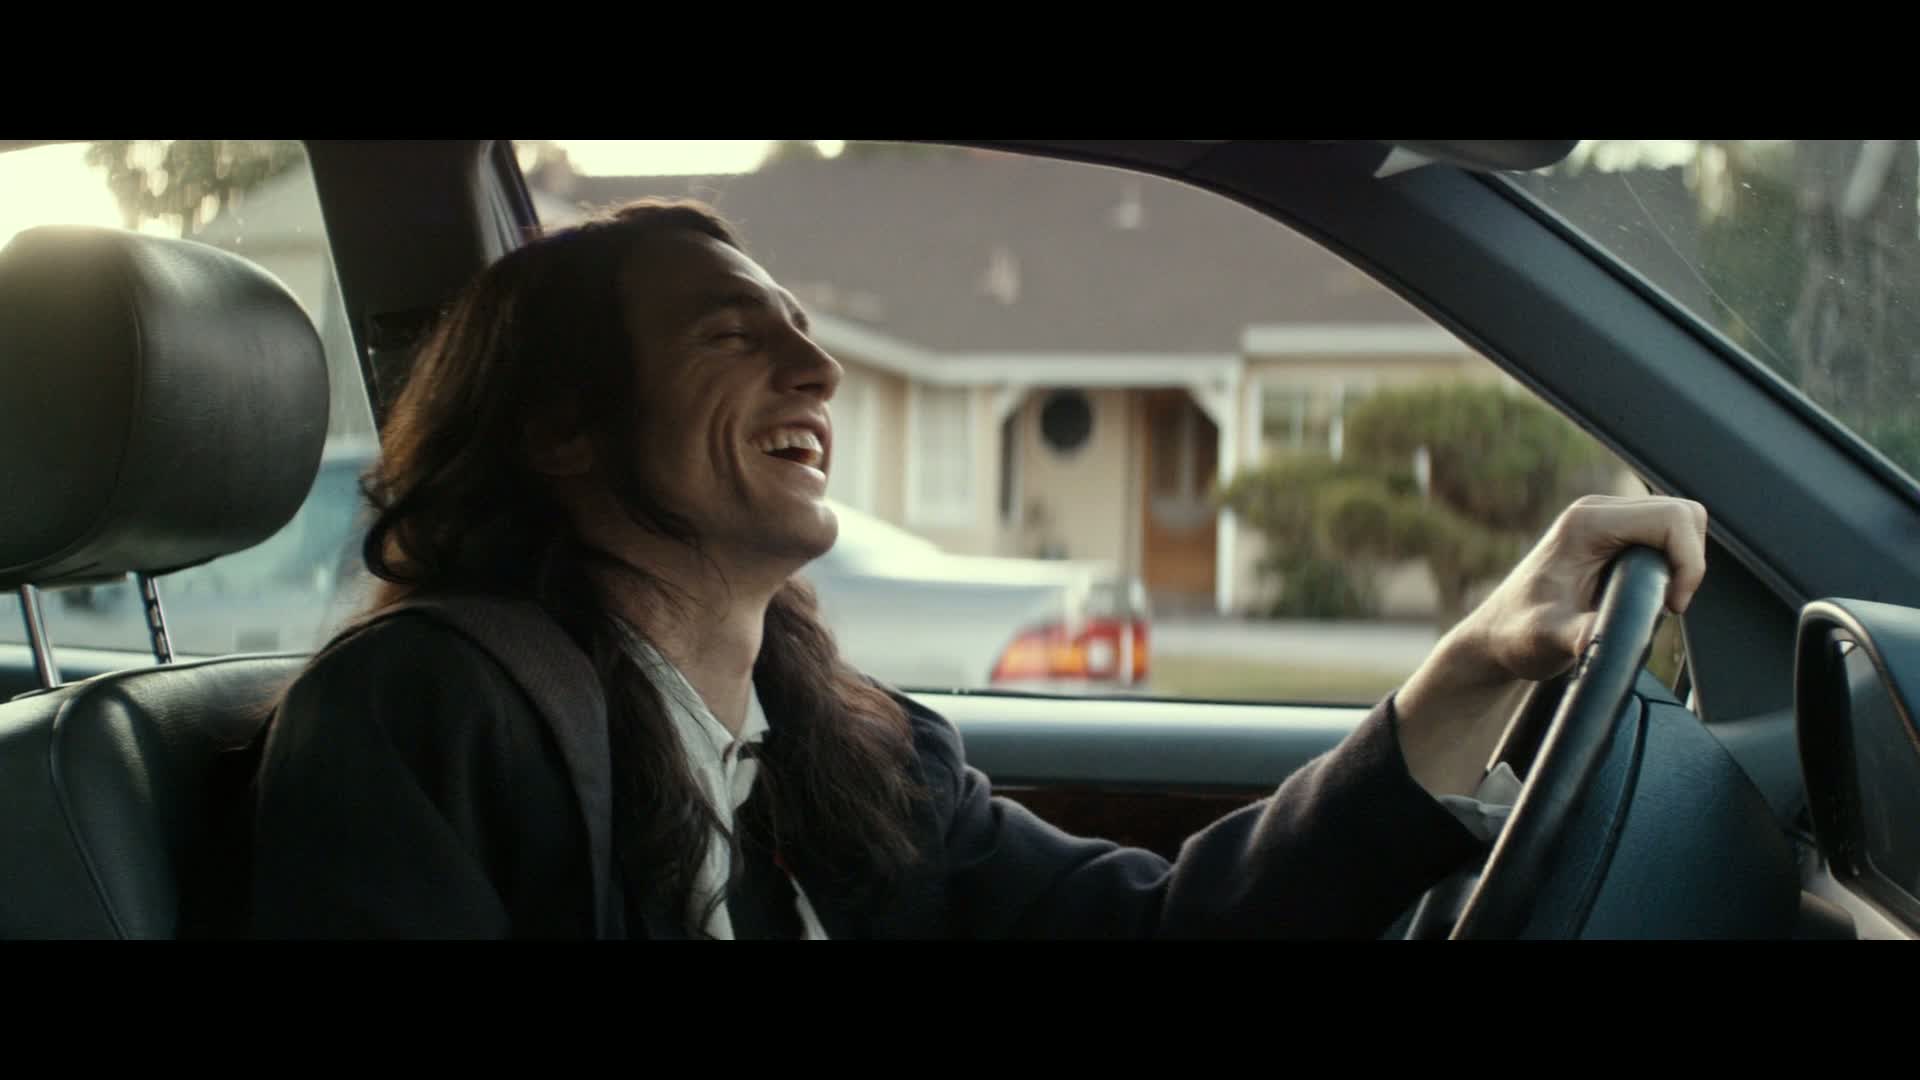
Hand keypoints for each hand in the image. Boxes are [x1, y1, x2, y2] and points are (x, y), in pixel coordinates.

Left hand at [1395, 495, 1708, 797]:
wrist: (1497, 636)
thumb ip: (1576, 635)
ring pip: (1679, 522)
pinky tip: (1650, 593)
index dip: (1688, 562)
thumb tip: (1597, 638)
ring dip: (1683, 562)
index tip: (1671, 604)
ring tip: (1659, 601)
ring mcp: (1607, 520)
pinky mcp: (1614, 536)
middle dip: (1689, 561)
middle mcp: (1598, 512)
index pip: (1672, 518)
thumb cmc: (1516, 634)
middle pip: (1683, 514)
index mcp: (1586, 523)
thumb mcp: (1546, 639)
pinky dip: (1673, 562)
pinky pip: (1666, 535)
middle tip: (1667, 604)